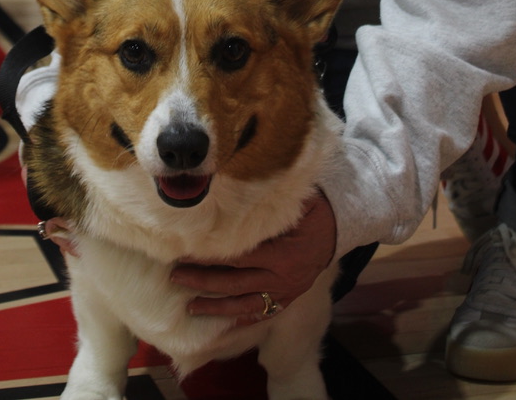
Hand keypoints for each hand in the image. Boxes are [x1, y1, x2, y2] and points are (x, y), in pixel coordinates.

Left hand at [170, 190, 336, 323]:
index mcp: (280, 251)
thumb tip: (229, 190)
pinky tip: (221, 324)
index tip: (183, 252)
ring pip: (244, 304)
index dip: (209, 256)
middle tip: (176, 276)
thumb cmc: (310, 208)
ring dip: (216, 307)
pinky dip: (241, 320)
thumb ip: (265, 202)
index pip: (236, 256)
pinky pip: (261, 313)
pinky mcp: (288, 299)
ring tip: (189, 307)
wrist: (339, 226)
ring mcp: (285, 291)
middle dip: (203, 281)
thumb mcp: (291, 200)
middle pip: (235, 282)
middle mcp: (281, 276)